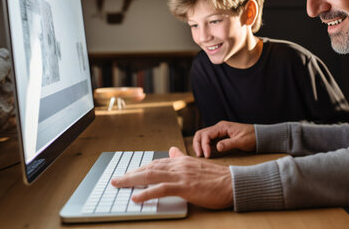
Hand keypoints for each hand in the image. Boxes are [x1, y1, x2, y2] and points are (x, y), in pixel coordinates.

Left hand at [111, 147, 232, 208]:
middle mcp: (179, 165)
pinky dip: (147, 193)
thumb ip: (182, 158)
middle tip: (116, 179)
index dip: (140, 169)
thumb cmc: (217, 178)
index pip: (156, 163)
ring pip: (152, 175)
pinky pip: (161, 189)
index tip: (128, 173)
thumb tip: (171, 151)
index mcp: (181, 161)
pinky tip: (136, 197)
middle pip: (149, 168)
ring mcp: (181, 175)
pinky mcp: (185, 186)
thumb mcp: (197, 165)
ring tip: (119, 185)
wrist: (232, 183)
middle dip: (131, 173)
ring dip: (132, 180)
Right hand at [193, 120, 255, 157]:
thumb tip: (217, 148)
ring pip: (203, 136)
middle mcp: (219, 127)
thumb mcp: (241, 141)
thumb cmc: (252, 137)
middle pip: (201, 134)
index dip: (204, 145)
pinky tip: (207, 154)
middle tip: (199, 156)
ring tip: (201, 156)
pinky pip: (209, 140)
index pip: (206, 135)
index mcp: (222, 127)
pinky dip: (205, 146)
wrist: (259, 136)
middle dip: (198, 144)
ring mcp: (219, 132)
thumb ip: (229, 144)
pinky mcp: (221, 136)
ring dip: (200, 145)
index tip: (207, 156)